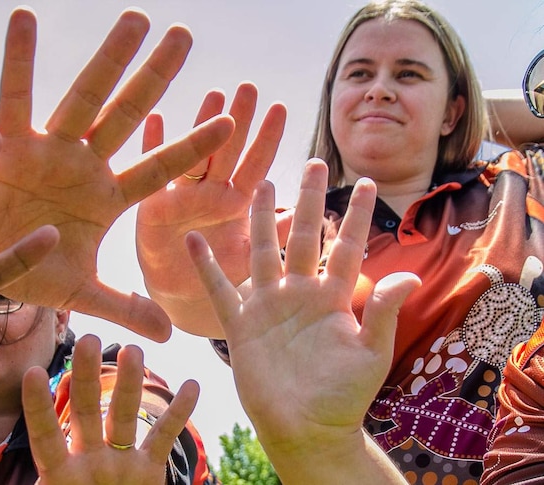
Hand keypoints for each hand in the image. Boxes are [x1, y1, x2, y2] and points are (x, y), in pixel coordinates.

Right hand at [0, 8, 234, 341]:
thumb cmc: (29, 272)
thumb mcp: (83, 292)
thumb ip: (126, 306)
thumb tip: (173, 334)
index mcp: (109, 197)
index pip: (160, 168)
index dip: (193, 147)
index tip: (231, 121)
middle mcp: (85, 164)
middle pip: (129, 115)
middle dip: (156, 77)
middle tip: (184, 34)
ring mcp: (50, 150)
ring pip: (84, 98)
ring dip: (109, 60)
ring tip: (136, 20)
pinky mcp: (9, 145)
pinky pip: (16, 98)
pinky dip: (19, 62)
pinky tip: (23, 19)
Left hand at [23, 334, 199, 484]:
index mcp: (60, 474)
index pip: (45, 436)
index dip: (38, 407)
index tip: (31, 372)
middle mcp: (89, 458)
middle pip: (87, 411)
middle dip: (88, 376)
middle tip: (88, 339)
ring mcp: (120, 461)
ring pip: (126, 415)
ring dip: (130, 384)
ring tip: (133, 350)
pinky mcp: (149, 470)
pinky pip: (165, 437)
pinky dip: (179, 413)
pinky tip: (191, 385)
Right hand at [136, 82, 285, 336]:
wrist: (180, 296)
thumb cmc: (220, 277)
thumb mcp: (250, 258)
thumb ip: (275, 237)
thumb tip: (311, 217)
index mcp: (236, 202)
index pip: (256, 164)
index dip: (267, 138)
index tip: (280, 107)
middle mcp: (210, 192)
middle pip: (226, 150)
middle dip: (237, 118)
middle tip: (249, 87)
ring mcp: (181, 195)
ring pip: (192, 153)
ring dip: (200, 124)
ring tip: (213, 94)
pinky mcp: (153, 206)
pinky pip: (152, 171)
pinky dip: (151, 145)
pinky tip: (155, 118)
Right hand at [186, 160, 418, 476]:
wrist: (305, 428)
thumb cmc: (344, 397)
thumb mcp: (371, 354)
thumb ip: (382, 313)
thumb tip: (407, 276)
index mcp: (333, 298)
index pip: (346, 247)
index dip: (354, 216)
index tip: (363, 182)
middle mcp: (300, 294)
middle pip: (303, 237)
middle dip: (308, 200)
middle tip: (313, 163)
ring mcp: (268, 306)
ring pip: (262, 251)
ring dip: (261, 219)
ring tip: (260, 184)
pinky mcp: (241, 325)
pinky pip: (219, 290)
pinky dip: (205, 266)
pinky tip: (193, 240)